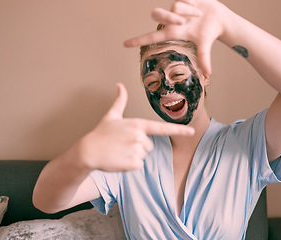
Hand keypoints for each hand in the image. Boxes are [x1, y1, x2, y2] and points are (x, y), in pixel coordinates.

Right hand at [78, 83, 194, 171]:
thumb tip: (120, 85)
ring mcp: (137, 150)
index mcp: (137, 124)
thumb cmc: (101, 133)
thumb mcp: (111, 116)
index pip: (161, 128)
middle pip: (149, 144)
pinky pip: (139, 164)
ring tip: (120, 151)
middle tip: (123, 144)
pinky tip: (119, 159)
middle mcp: (140, 137)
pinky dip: (130, 164)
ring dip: (134, 155)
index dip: (179, 130)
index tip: (192, 131)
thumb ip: (120, 101)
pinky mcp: (134, 163)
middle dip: (138, 145)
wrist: (88, 151)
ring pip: (144, 155)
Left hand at [124, 0, 229, 75]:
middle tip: (184, 22)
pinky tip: (198, 6)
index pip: (152, 37)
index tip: (125, 44)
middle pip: (156, 14)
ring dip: (188, 12)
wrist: (219, 17)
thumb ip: (204, 58)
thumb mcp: (205, 44)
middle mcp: (171, 20)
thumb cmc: (209, 32)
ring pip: (174, 6)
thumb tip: (208, 74)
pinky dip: (194, 4)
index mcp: (173, 32)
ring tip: (199, 15)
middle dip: (169, 17)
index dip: (138, 40)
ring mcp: (175, 8)